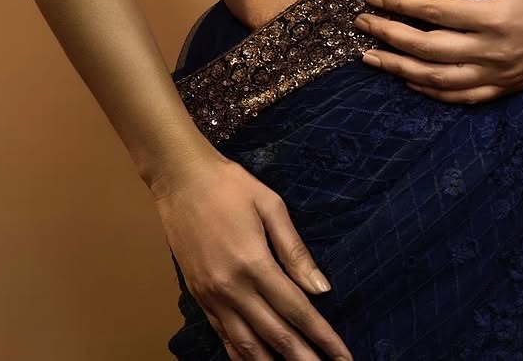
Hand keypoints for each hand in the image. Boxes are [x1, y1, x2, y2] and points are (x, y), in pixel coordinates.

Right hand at [152, 151, 352, 360]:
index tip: (343, 356)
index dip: (323, 337)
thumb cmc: (229, 185)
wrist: (179, 179)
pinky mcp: (199, 298)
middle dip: (305, 359)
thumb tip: (322, 288)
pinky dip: (242, 356)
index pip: (297, 310)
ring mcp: (212, 297)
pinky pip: (224, 337)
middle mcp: (232, 288)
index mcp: (254, 263)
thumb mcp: (270, 205)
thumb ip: (295, 250)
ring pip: (247, 346)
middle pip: (276, 336)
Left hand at [352, 0, 522, 104]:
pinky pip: (464, 98)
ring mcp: (501, 75)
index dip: (398, 4)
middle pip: (428, 48)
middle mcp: (495, 51)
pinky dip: (433, 92)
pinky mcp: (508, 87)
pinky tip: (411, 81)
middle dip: (389, 37)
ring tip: (372, 58)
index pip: (433, 12)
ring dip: (401, 70)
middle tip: (361, 24)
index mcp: (495, 16)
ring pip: (440, 80)